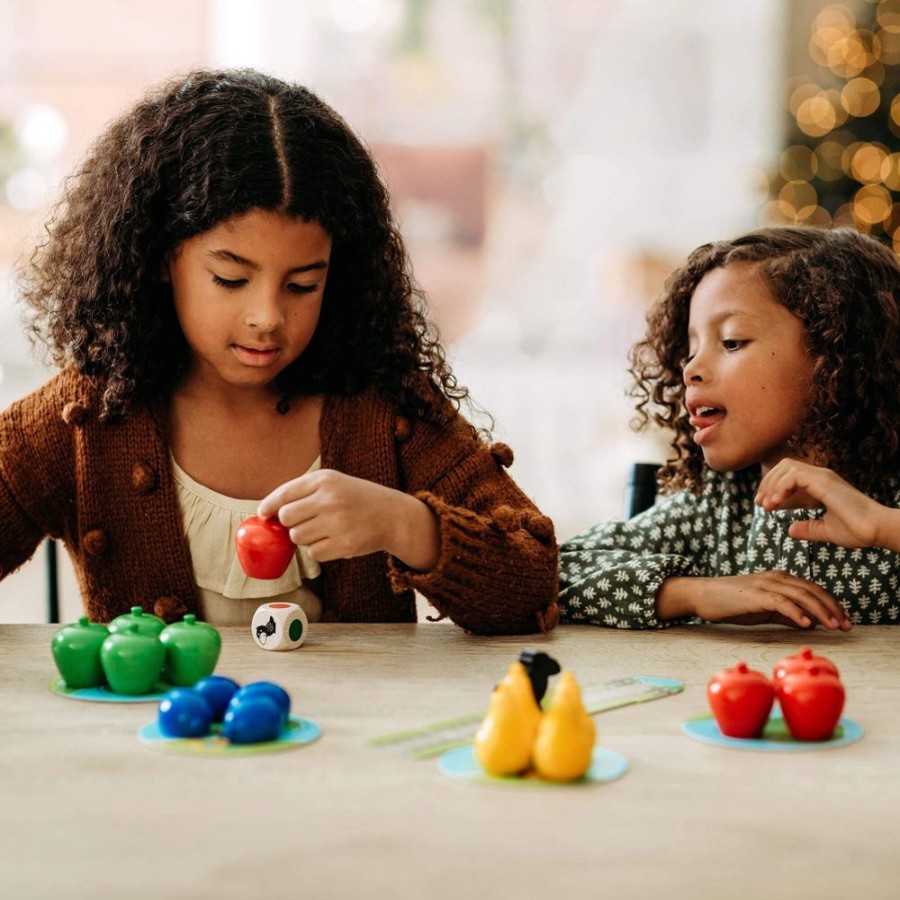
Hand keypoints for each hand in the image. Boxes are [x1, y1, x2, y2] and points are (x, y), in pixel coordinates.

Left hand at [257, 469, 440, 569]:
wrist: (392, 515)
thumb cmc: (356, 498)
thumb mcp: (333, 482)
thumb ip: (302, 492)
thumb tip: (266, 511)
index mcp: (325, 480)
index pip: (284, 494)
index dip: (269, 506)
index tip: (263, 514)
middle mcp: (330, 500)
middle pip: (286, 518)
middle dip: (289, 523)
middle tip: (304, 522)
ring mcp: (337, 523)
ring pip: (297, 538)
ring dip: (305, 537)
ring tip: (323, 530)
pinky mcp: (344, 545)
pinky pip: (313, 553)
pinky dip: (318, 550)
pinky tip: (333, 540)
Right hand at [657, 572, 850, 630]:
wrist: (702, 595)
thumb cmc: (730, 603)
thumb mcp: (763, 608)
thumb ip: (784, 613)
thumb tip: (807, 622)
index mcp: (779, 578)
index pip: (813, 589)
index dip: (832, 604)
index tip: (844, 621)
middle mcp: (775, 577)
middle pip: (812, 590)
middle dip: (833, 608)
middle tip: (846, 626)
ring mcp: (765, 584)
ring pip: (801, 595)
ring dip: (821, 611)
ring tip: (833, 626)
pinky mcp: (754, 594)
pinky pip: (781, 602)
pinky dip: (796, 612)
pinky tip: (807, 624)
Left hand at [756, 458, 883, 547]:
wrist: (877, 530)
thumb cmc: (857, 530)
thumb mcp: (825, 530)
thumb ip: (808, 528)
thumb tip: (790, 530)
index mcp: (821, 484)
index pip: (789, 473)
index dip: (772, 486)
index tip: (763, 505)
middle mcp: (821, 476)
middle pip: (784, 466)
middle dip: (767, 483)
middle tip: (760, 504)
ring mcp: (823, 477)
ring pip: (787, 467)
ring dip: (772, 485)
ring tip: (767, 506)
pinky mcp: (825, 482)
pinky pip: (795, 476)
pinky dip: (781, 487)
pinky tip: (776, 503)